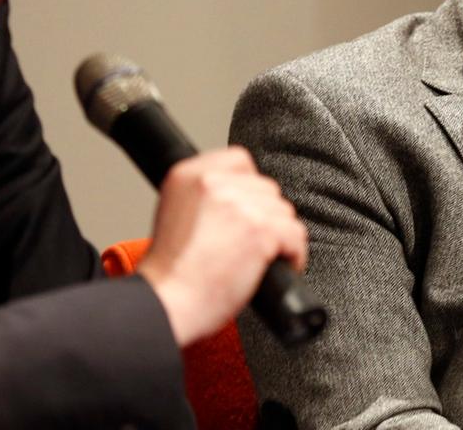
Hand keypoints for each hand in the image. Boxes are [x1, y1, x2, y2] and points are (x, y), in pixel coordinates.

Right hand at [137, 146, 306, 346]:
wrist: (167, 302)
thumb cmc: (170, 271)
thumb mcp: (174, 212)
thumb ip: (205, 195)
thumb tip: (240, 194)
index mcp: (189, 175)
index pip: (239, 161)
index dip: (250, 187)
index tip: (250, 208)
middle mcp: (214, 183)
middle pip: (266, 188)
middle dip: (265, 215)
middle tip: (254, 240)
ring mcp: (240, 205)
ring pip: (283, 212)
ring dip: (280, 235)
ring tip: (264, 257)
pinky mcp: (261, 231)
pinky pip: (295, 235)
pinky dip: (293, 254)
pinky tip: (279, 265)